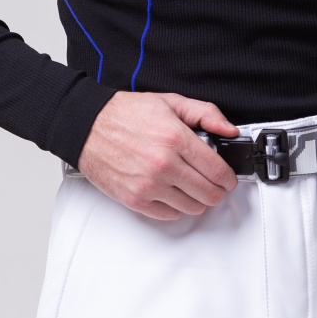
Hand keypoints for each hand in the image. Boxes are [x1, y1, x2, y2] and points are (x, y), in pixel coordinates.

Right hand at [78, 92, 240, 219]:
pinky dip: (175, 207)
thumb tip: (230, 131)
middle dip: (216, 191)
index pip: (218, 171)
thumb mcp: (169, 102)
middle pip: (209, 194)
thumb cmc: (124, 115)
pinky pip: (170, 214)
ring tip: (191, 188)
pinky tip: (172, 192)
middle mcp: (164, 164)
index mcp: (175, 138)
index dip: (229, 178)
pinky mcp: (136, 200)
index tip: (228, 179)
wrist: (87, 127)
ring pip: (192, 208)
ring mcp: (149, 185)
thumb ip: (205, 114)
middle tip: (213, 185)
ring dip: (197, 200)